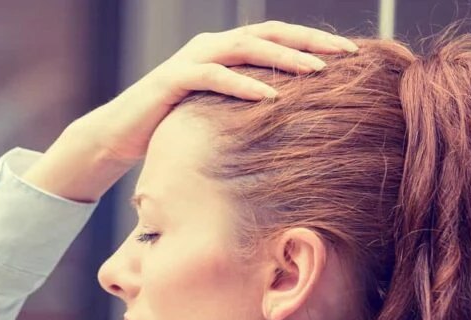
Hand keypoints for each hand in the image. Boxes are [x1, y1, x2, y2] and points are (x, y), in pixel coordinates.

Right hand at [85, 21, 356, 164]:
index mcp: (225, 50)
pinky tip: (269, 96)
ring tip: (315, 72)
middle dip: (309, 42)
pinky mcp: (173, 80)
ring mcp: (191, 59)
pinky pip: (213, 76)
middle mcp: (211, 46)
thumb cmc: (172, 126)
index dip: (313, 42)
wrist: (119, 134)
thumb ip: (248, 106)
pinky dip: (242, 84)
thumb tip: (292, 120)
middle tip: (346, 56)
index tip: (352, 55)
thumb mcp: (218, 113)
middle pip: (268, 33)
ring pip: (245, 48)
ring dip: (283, 58)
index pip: (276, 36)